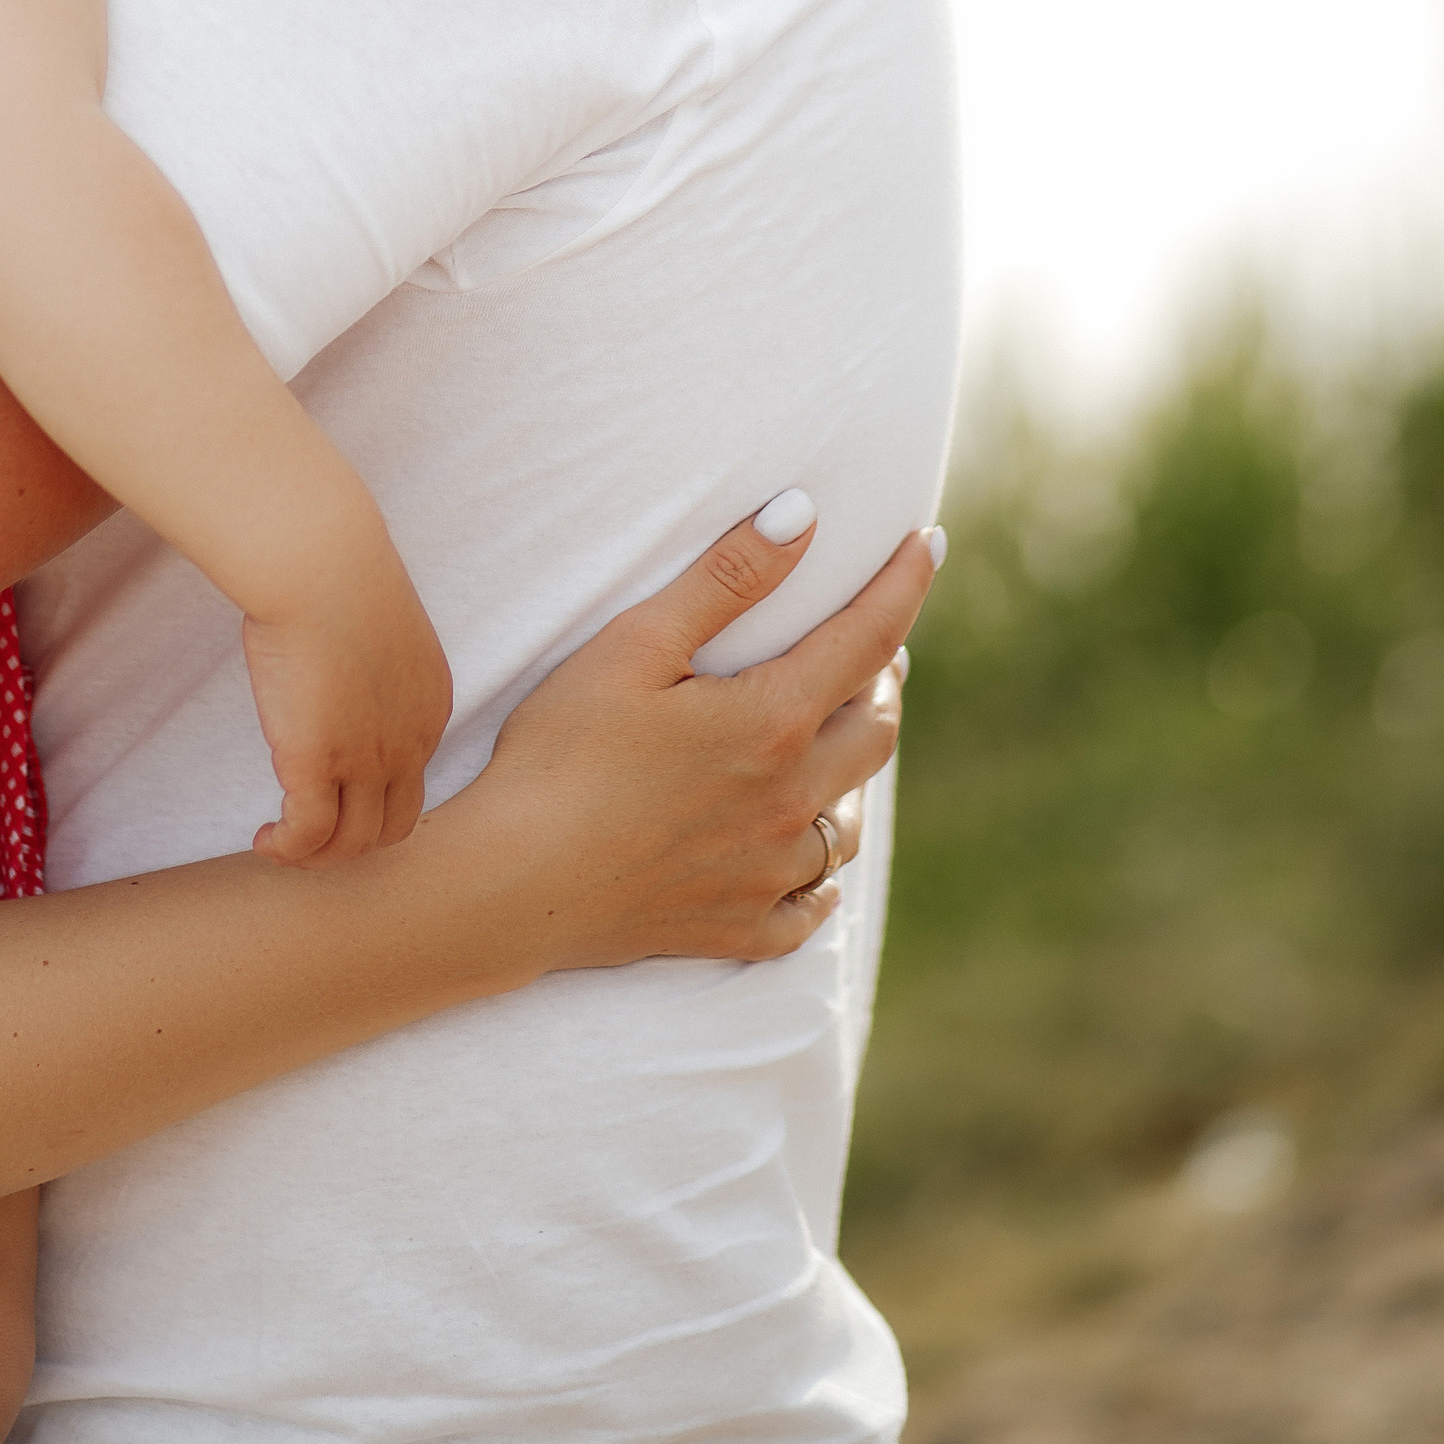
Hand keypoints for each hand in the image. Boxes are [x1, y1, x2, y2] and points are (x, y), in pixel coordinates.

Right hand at [240, 512, 453, 867]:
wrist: (321, 561)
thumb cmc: (333, 570)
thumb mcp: (370, 620)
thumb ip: (364, 655)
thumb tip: (328, 660)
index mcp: (430, 705)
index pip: (411, 779)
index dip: (369, 797)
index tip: (329, 792)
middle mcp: (411, 741)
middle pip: (393, 827)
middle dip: (352, 842)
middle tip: (308, 832)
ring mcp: (368, 758)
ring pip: (353, 843)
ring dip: (316, 856)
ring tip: (281, 844)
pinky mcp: (319, 763)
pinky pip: (309, 835)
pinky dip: (288, 849)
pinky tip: (266, 840)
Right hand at [462, 509, 939, 971]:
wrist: (513, 883)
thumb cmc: (562, 750)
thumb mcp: (634, 644)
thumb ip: (726, 579)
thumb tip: (803, 514)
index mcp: (772, 723)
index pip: (868, 638)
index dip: (905, 584)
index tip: (930, 542)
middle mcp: (790, 802)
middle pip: (876, 730)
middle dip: (885, 678)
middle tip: (874, 648)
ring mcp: (769, 873)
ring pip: (848, 819)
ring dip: (852, 769)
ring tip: (835, 737)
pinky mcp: (741, 929)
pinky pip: (811, 901)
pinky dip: (817, 867)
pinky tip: (801, 851)